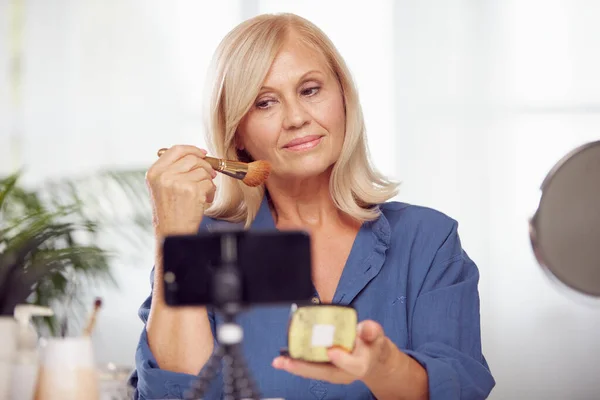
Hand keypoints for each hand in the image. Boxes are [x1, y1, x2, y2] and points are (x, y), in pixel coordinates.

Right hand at [146, 145, 216, 237]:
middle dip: (205, 165)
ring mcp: (178, 182)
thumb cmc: (169, 212)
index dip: (192, 149)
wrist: (171, 233)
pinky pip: (209, 183)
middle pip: (192, 158)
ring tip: (203, 194)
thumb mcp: (161, 187)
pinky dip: (211, 192)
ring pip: (203, 171)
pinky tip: (204, 200)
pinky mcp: (192, 191)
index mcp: (154, 172)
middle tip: (210, 174)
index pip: (176, 150)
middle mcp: (164, 175)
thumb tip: (196, 155)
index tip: (203, 153)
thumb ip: (172, 170)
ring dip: (208, 181)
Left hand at [272, 320, 403, 385]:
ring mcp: (333, 372)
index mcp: (360, 365)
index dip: (342, 358)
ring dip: (295, 366)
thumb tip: (366, 327)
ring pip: (313, 371)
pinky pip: (309, 368)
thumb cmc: (372, 345)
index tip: (332, 350)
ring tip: (279, 361)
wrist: (372, 358)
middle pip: (324, 372)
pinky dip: (296, 363)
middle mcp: (344, 372)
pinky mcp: (324, 368)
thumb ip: (372, 331)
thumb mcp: (376, 336)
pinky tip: (282, 360)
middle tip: (287, 361)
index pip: (351, 364)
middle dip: (305, 367)